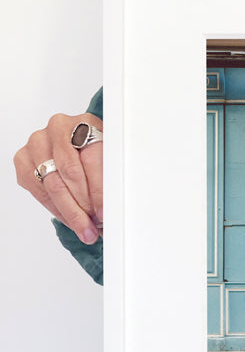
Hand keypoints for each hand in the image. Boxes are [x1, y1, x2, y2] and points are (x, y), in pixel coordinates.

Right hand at [14, 112, 102, 244]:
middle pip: (70, 173)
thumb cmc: (96, 153)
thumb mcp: (112, 159)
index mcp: (85, 123)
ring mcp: (38, 142)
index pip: (91, 159)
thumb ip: (112, 178)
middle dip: (83, 205)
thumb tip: (113, 209)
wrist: (75, 145)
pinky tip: (68, 218)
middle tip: (93, 226)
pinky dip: (55, 209)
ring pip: (52, 183)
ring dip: (69, 211)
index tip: (104, 211)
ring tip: (83, 228)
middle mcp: (58, 128)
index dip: (98, 190)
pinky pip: (37, 189)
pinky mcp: (24, 158)